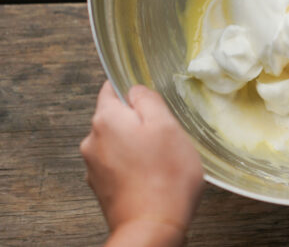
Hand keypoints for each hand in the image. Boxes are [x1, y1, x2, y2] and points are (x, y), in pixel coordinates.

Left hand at [80, 82, 203, 245]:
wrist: (153, 227)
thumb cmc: (165, 176)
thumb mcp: (167, 125)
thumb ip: (147, 99)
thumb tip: (135, 91)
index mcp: (106, 119)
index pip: (111, 89)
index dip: (133, 92)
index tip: (152, 104)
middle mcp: (92, 140)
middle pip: (116, 117)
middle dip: (139, 122)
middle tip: (165, 136)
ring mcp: (94, 166)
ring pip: (118, 142)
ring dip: (136, 146)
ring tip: (161, 160)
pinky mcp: (101, 187)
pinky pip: (118, 165)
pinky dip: (133, 166)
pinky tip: (153, 177)